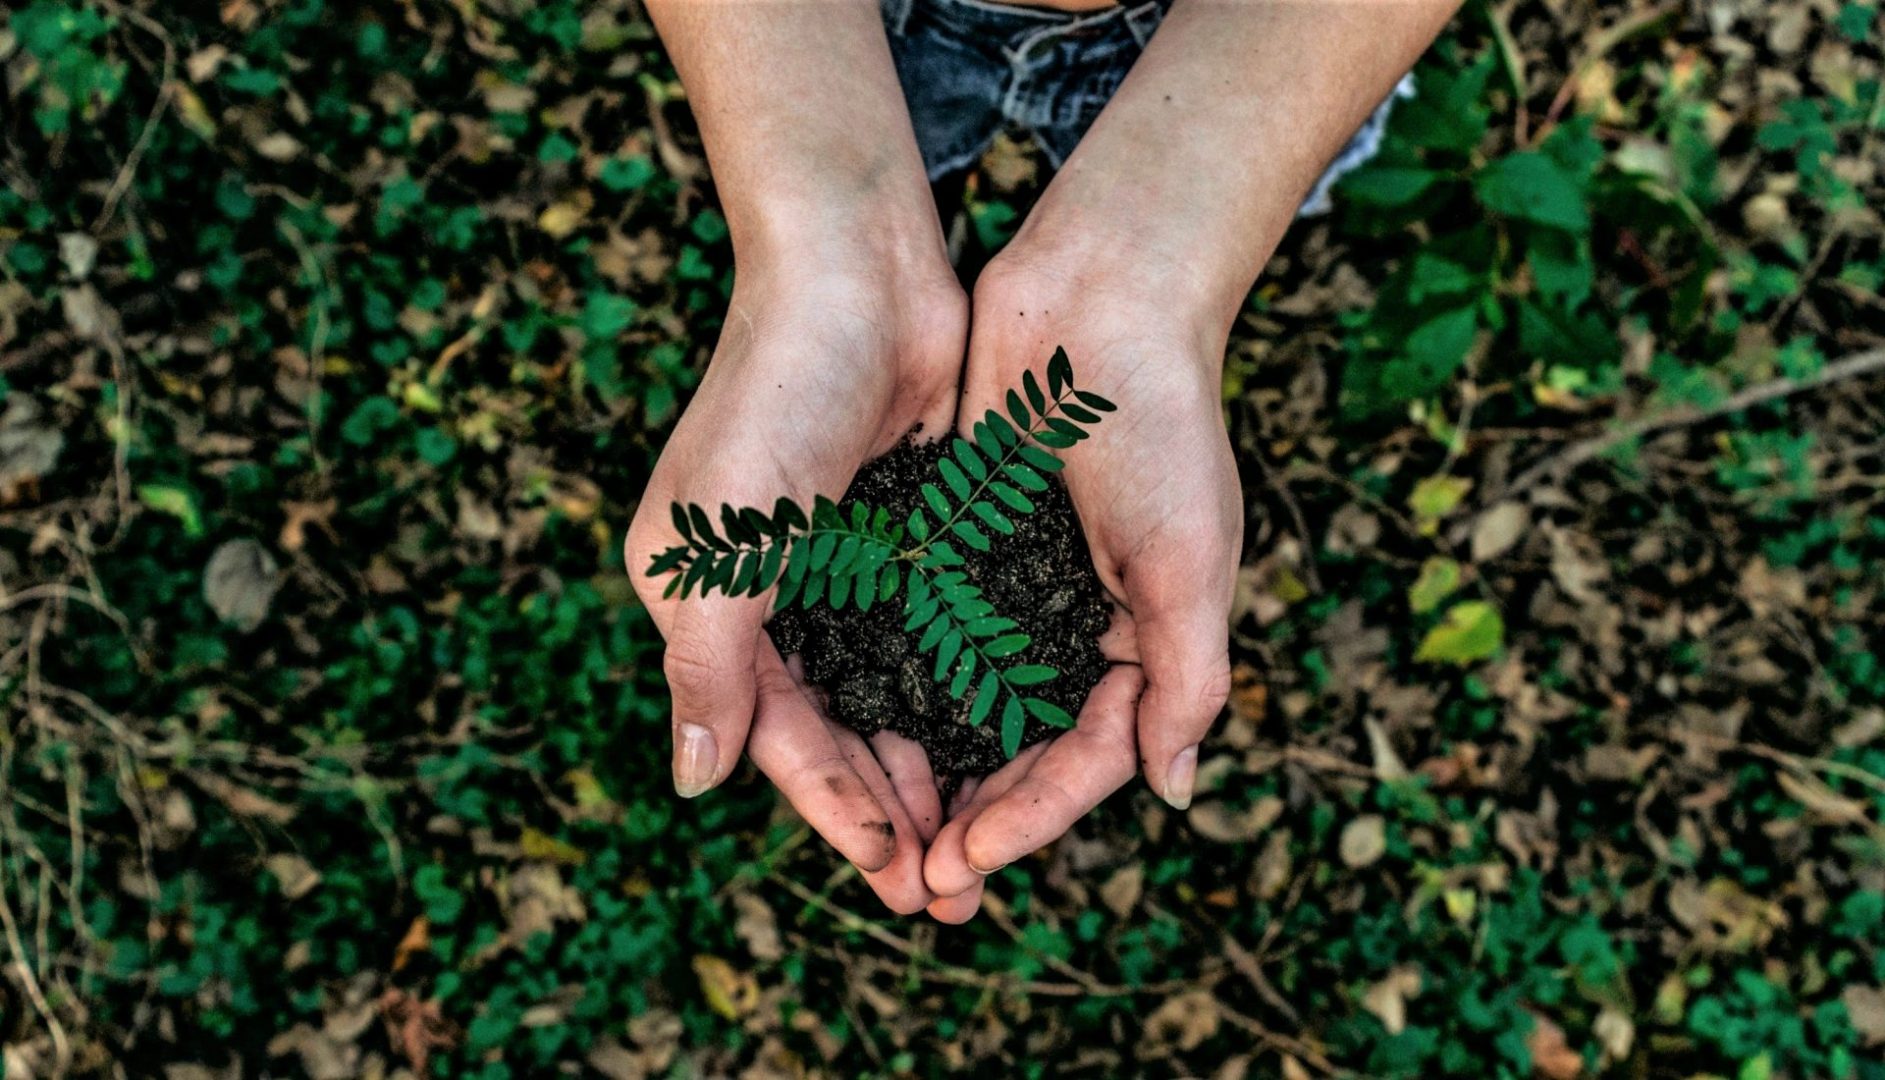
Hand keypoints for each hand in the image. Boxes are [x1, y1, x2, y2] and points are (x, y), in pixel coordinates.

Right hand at [625, 245, 965, 913]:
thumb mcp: (721, 544)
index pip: (777, 736)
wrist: (858, 271)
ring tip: (980, 841)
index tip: (895, 875)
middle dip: (890, 811)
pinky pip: (936, 638)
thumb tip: (694, 784)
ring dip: (931, 768)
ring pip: (892, 697)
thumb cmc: (774, 398)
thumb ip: (708, 667)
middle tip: (950, 891)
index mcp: (710, 604)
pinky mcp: (909, 537)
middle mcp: (775, 596)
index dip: (834, 810)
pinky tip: (1005, 744)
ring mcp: (845, 568)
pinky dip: (963, 694)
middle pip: (837, 732)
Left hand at [922, 248, 1239, 921]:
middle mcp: (1075, 624)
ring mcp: (1014, 586)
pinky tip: (851, 728)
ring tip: (879, 834)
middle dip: (973, 818)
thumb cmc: (1160, 423)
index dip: (1030, 818)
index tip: (966, 862)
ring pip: (964, 704)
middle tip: (916, 884)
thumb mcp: (1189, 558)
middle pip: (1020, 749)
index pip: (1086, 758)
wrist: (1101, 295)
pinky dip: (896, 683)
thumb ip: (1187, 677)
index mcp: (1142, 640)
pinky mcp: (959, 542)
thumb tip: (1172, 792)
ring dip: (928, 770)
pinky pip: (925, 632)